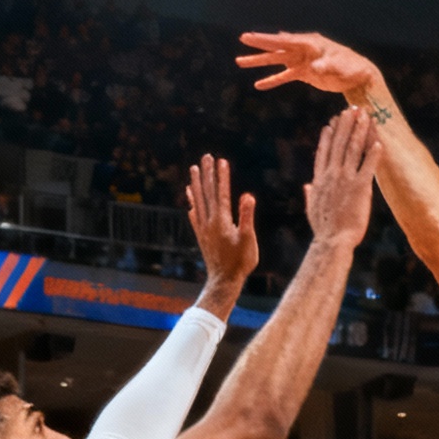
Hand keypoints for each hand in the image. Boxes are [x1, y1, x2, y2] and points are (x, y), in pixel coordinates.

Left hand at [186, 153, 257, 287]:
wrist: (224, 281)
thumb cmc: (240, 262)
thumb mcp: (248, 240)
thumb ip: (247, 217)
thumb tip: (247, 196)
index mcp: (222, 221)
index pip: (222, 193)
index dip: (222, 177)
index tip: (221, 160)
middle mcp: (209, 222)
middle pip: (207, 193)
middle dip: (207, 174)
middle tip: (205, 156)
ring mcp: (203, 229)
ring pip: (198, 201)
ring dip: (196, 184)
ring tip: (193, 169)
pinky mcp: (201, 236)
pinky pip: (194, 215)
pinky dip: (192, 203)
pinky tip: (189, 197)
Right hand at [238, 28, 378, 100]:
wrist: (358, 76)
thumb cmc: (351, 67)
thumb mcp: (339, 66)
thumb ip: (326, 66)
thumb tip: (314, 67)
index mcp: (310, 43)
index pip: (284, 40)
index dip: (267, 39)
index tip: (250, 37)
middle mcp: (303, 49)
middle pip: (277, 47)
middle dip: (259, 45)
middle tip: (242, 40)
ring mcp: (302, 61)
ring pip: (277, 61)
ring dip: (260, 62)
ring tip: (240, 62)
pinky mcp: (304, 73)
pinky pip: (284, 76)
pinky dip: (273, 80)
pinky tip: (259, 84)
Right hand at [301, 107, 380, 248]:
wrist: (333, 241)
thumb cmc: (324, 229)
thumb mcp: (312, 208)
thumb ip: (310, 193)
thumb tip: (307, 185)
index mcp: (320, 179)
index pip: (324, 152)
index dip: (328, 136)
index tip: (331, 122)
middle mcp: (332, 175)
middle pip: (339, 144)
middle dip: (345, 125)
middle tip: (351, 110)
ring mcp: (346, 179)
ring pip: (353, 149)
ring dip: (359, 130)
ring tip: (364, 116)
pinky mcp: (360, 187)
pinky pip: (369, 165)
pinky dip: (373, 152)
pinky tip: (378, 140)